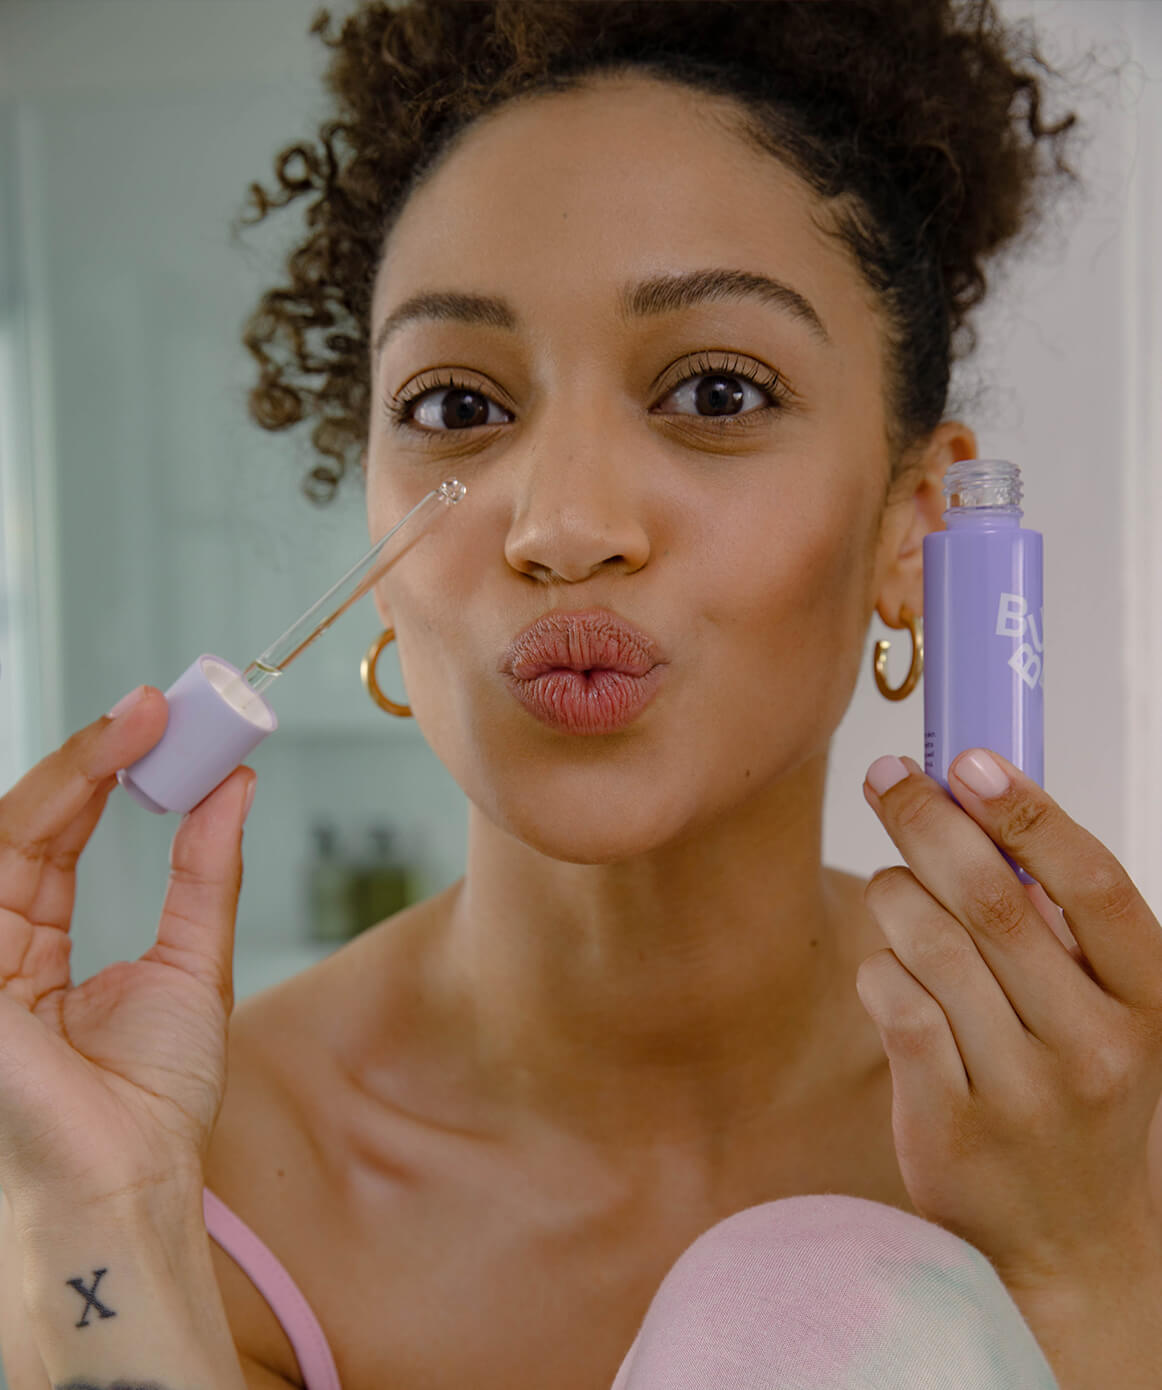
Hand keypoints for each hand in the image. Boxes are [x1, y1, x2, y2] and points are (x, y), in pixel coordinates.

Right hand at [0, 687, 253, 1224]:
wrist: (131, 1179)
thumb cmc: (149, 1101)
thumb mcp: (193, 961)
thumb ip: (203, 871)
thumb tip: (234, 786)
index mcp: (36, 947)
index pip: (58, 833)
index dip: (103, 770)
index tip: (161, 720)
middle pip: (30, 820)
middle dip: (91, 754)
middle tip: (155, 707)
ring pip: (8, 830)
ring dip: (74, 767)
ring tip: (141, 723)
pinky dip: (44, 808)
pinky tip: (93, 767)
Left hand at [856, 748, 1161, 1295]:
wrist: (1068, 1244)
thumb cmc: (1077, 1093)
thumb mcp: (1105, 1013)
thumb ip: (1059, 927)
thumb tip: (978, 809)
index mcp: (1149, 1001)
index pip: (1096, 885)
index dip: (1030, 813)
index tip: (971, 759)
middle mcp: (1097, 1046)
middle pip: (994, 902)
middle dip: (925, 820)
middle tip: (886, 776)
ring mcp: (1026, 1093)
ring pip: (929, 946)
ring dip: (894, 895)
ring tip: (894, 891)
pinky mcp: (952, 1124)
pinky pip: (893, 1005)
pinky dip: (877, 969)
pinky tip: (887, 971)